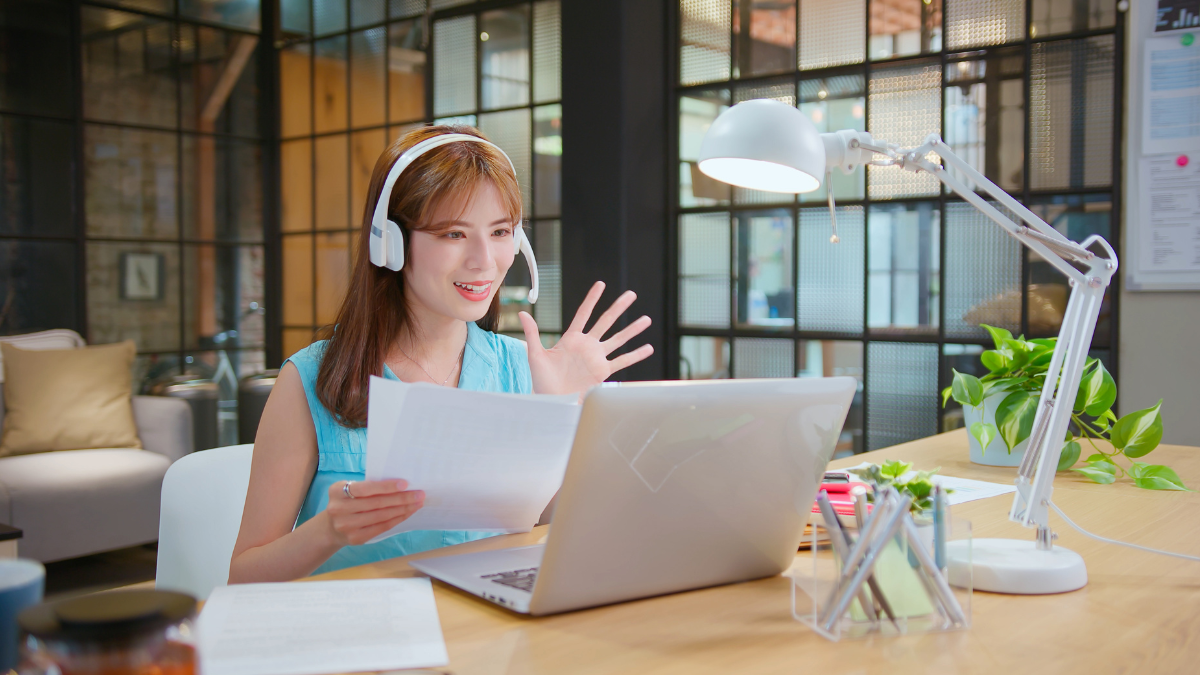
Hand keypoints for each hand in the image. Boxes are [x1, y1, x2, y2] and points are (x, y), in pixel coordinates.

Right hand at [323, 479, 424, 546]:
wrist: (331, 528)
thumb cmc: (346, 502)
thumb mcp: (349, 490)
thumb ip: (367, 486)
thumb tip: (400, 485)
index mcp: (337, 491)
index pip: (365, 488)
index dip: (386, 486)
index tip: (405, 484)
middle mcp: (339, 509)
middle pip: (377, 503)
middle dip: (401, 498)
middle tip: (419, 494)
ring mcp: (346, 526)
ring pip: (381, 516)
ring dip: (403, 509)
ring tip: (417, 503)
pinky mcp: (356, 538)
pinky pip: (381, 527)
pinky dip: (397, 519)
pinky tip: (407, 513)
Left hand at [519, 281, 652, 394]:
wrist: (551, 400)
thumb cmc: (542, 380)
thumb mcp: (535, 355)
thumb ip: (532, 333)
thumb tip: (522, 312)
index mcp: (571, 338)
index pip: (583, 314)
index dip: (592, 299)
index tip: (601, 284)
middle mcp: (587, 345)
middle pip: (606, 322)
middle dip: (618, 308)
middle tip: (631, 295)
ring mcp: (596, 358)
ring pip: (618, 339)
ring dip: (632, 330)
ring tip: (647, 319)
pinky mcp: (602, 372)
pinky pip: (622, 361)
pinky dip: (635, 355)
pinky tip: (648, 348)